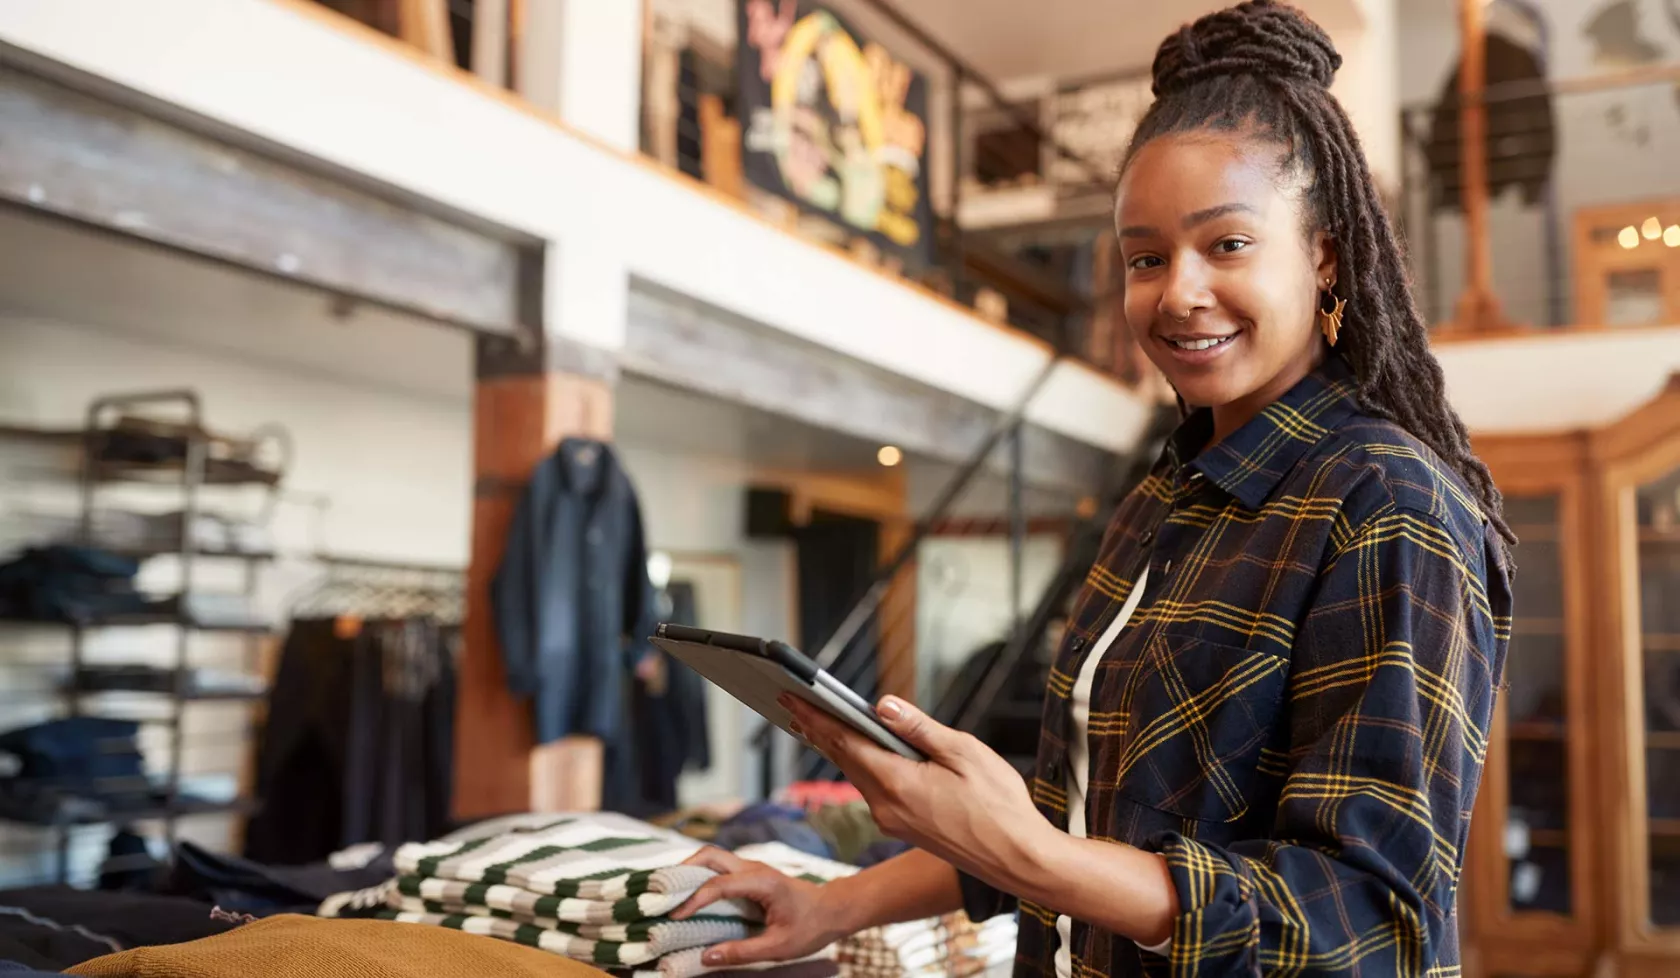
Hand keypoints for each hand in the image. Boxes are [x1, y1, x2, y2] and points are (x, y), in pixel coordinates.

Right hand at [669, 847, 852, 966]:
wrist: (833, 909)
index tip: (674, 916)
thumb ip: (742, 952)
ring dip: (689, 870)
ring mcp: (751, 868)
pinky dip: (700, 876)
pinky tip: (689, 895)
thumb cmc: (810, 927)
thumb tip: (706, 958)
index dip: (693, 899)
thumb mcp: (779, 947)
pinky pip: (719, 869)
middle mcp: (753, 868)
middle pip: (710, 855)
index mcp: (762, 882)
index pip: (718, 885)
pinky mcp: (749, 874)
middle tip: (662, 892)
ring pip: (713, 858)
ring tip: (668, 893)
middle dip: (682, 869)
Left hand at [782, 693, 1051, 893]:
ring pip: (855, 774)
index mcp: (898, 783)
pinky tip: (856, 751)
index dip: (816, 716)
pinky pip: (871, 788)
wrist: (1017, 859)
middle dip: (816, 728)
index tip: (790, 696)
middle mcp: (885, 806)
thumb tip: (882, 704)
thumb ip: (919, 729)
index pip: (845, 742)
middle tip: (789, 701)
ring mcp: (891, 820)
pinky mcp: (901, 827)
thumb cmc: (999, 805)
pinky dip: (857, 764)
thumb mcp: (965, 754)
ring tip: (814, 721)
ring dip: (834, 746)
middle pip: (842, 758)